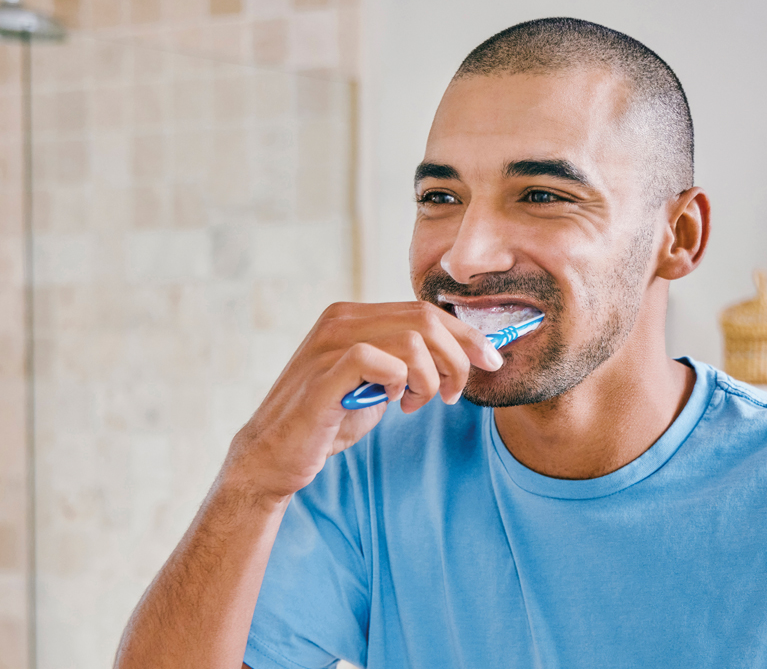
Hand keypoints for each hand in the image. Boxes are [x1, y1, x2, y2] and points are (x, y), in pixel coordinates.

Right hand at [220, 301, 502, 501]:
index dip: (466, 334)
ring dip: (430, 378)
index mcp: (353, 315)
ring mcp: (329, 343)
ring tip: (415, 404)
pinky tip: (391, 403)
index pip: (424, 310)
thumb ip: (408, 362)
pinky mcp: (324, 374)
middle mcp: (340, 320)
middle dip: (458, 357)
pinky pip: (382, 362)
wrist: (275, 457)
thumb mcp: (377, 383)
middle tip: (455, 393)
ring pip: (412, 341)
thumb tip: (463, 354)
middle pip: (426, 319)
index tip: (491, 360)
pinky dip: (400, 384)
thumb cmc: (329, 420)